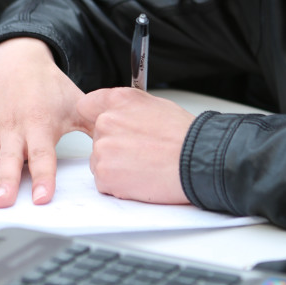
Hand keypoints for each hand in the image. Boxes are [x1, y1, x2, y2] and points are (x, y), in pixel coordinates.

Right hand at [0, 38, 89, 206]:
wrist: (17, 59)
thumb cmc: (48, 85)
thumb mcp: (76, 103)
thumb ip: (94, 126)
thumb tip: (115, 146)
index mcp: (40, 123)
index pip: (42, 155)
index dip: (43, 177)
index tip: (43, 196)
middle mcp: (15, 129)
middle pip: (10, 161)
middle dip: (6, 182)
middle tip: (4, 202)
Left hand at [78, 88, 193, 203]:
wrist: (197, 160)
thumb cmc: (184, 136)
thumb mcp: (156, 106)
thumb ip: (128, 109)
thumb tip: (119, 115)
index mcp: (119, 100)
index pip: (87, 106)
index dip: (97, 119)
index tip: (108, 128)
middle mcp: (107, 121)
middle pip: (97, 137)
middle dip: (113, 146)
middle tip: (138, 152)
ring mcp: (103, 148)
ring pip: (99, 160)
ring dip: (116, 166)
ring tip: (143, 166)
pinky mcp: (104, 174)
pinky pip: (103, 181)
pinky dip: (119, 184)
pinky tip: (140, 178)